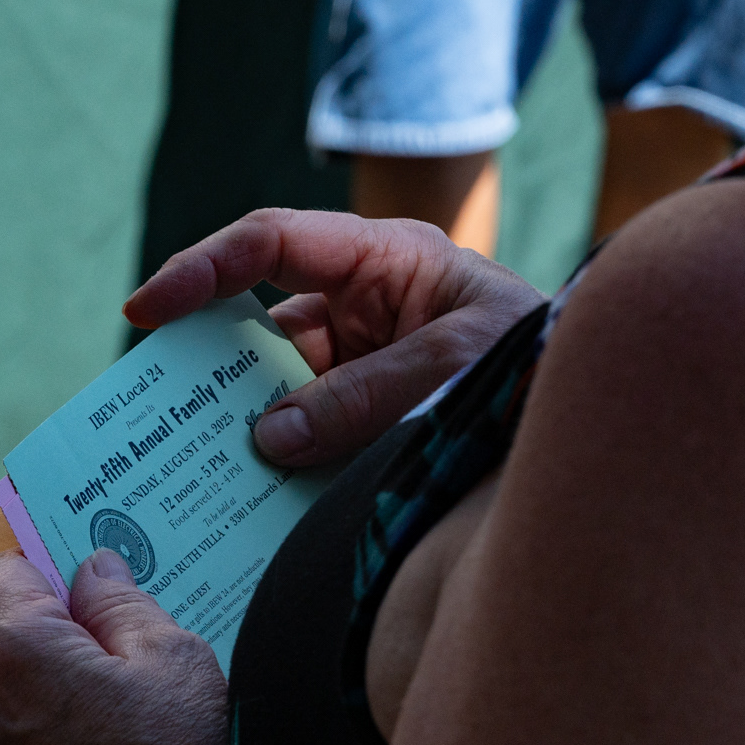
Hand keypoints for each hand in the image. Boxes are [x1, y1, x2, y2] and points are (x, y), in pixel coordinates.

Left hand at [0, 549, 237, 744]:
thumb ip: (120, 601)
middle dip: (59, 623)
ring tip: (129, 699)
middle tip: (129, 636)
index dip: (52, 561)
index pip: (9, 568)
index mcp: (9, 647)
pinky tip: (114, 744)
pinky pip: (18, 733)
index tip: (90, 565)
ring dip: (57, 678)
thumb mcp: (170, 656)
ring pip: (13, 684)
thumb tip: (91, 569)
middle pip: (8, 628)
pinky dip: (54, 724)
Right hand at [123, 208, 545, 465]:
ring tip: (193, 473)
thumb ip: (365, 398)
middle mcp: (364, 305)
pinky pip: (311, 431)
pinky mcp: (371, 413)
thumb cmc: (537, 360)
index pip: (272, 245)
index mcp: (383, 260)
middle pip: (261, 324)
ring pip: (281, 388)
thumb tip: (268, 438)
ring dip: (246, 427)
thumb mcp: (454, 368)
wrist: (599, 411)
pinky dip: (283, 462)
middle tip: (152, 416)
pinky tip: (254, 499)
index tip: (145, 313)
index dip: (202, 270)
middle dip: (210, 367)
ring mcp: (365, 361)